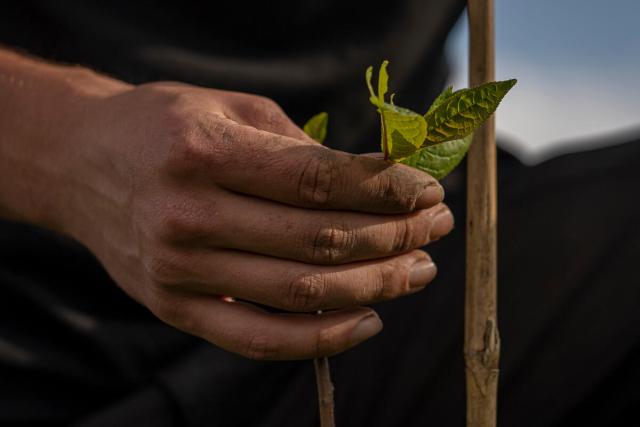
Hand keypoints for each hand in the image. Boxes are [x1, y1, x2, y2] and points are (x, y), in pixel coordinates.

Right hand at [60, 82, 453, 359]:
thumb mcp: (231, 110)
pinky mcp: (175, 309)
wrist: (82, 164)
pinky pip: (259, 338)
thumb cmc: (164, 127)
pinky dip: (321, 339)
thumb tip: (380, 181)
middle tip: (435, 229)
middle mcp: (189, 216)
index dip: (386, 189)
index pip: (319, 181)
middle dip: (394, 237)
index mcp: (204, 153)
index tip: (428, 192)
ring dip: (375, 286)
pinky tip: (367, 320)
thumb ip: (303, 148)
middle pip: (320, 240)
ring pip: (301, 293)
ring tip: (418, 271)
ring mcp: (179, 271)